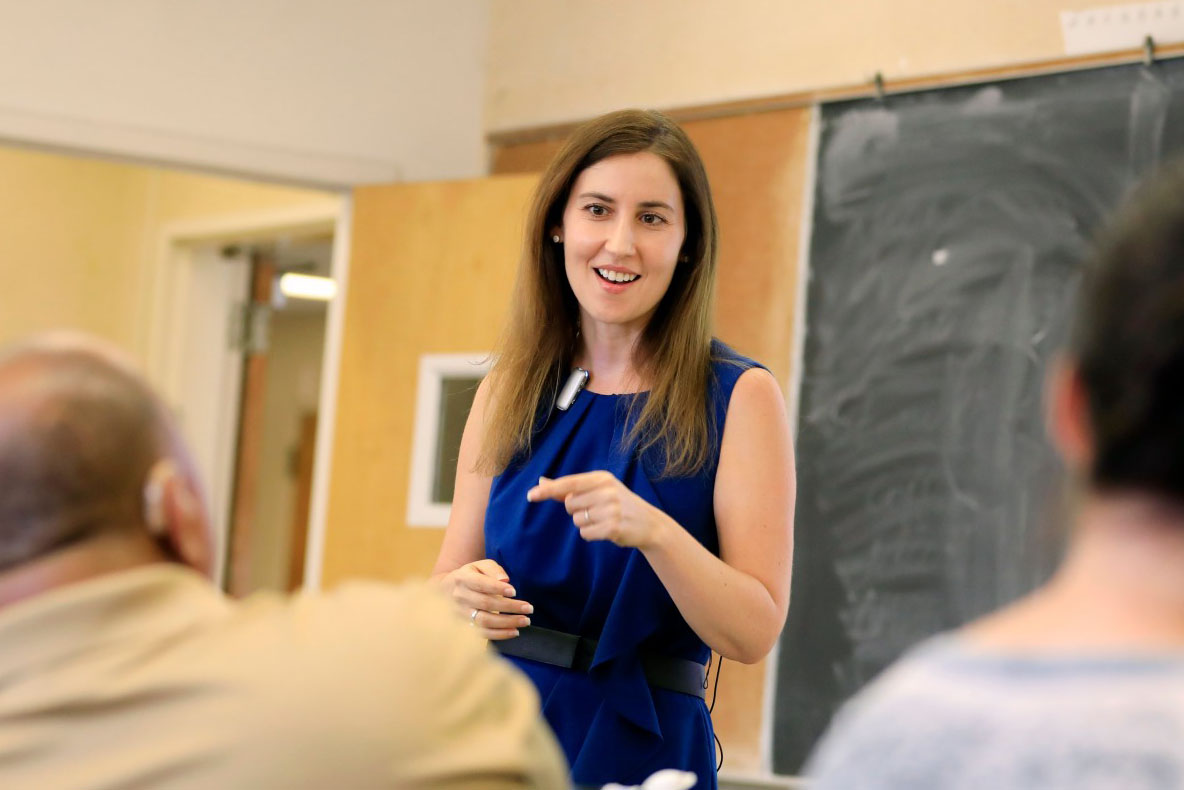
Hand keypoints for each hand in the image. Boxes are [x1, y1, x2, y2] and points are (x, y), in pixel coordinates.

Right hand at [437, 559, 532, 639]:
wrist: (447, 591)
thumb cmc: (470, 576)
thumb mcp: (479, 566)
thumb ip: (493, 569)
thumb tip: (505, 580)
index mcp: (463, 578)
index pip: (481, 584)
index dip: (497, 588)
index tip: (514, 591)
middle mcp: (460, 597)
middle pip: (486, 604)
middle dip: (510, 607)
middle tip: (529, 608)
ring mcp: (461, 614)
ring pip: (484, 621)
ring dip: (507, 623)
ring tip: (525, 621)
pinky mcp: (464, 626)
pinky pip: (482, 634)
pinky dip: (499, 635)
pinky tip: (514, 632)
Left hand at [527, 472, 665, 548]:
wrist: (649, 523)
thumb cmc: (618, 504)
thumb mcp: (598, 490)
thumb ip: (569, 487)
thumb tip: (541, 481)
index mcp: (602, 478)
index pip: (569, 483)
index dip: (548, 490)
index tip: (530, 495)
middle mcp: (607, 491)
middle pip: (569, 504)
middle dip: (576, 511)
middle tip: (597, 510)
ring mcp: (611, 509)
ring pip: (576, 520)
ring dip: (585, 524)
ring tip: (604, 520)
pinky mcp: (613, 527)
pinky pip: (585, 534)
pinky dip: (591, 534)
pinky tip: (606, 530)